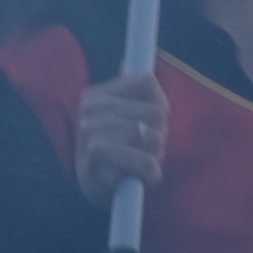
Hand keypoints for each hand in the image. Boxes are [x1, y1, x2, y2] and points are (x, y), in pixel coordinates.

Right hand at [71, 72, 167, 203]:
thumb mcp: (119, 120)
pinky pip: (147, 161)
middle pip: (157, 112)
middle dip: (159, 136)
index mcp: (96, 94)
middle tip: (142, 151)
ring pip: (154, 137)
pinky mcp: (97, 152)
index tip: (152, 124)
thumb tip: (128, 60)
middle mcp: (91, 107)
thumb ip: (127, 91)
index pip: (148, 82)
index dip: (160, 105)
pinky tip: (138, 178)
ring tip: (139, 165)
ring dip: (155, 157)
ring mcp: (92, 128)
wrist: (95, 192)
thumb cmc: (115, 155)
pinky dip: (150, 174)